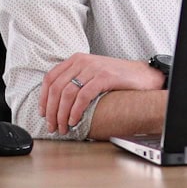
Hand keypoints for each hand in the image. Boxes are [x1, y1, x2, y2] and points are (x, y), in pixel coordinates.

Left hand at [39, 53, 164, 134]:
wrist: (144, 75)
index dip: (43, 98)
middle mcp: (82, 61)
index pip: (50, 78)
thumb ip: (77, 81)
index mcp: (76, 60)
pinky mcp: (104, 77)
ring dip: (61, 114)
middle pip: (56, 88)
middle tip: (52, 126)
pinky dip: (76, 110)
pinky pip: (83, 96)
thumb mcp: (93, 74)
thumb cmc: (119, 78)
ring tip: (63, 127)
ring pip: (67, 93)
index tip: (43, 114)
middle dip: (51, 111)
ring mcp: (93, 68)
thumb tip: (58, 103)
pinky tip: (75, 120)